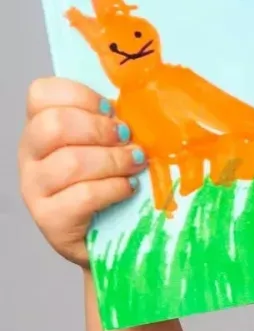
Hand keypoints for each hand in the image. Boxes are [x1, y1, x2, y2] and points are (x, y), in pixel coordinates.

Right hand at [17, 77, 148, 268]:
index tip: (111, 109)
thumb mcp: (113, 142)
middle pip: (53, 125)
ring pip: (71, 162)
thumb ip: (116, 119)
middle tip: (127, 137)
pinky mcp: (50, 219)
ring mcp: (35, 189)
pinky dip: (114, 188)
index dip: (80, 95)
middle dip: (100, 129)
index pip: (41, 94)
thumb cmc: (114, 178)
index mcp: (44, 127)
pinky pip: (84, 196)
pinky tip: (128, 188)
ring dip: (114, 160)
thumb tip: (144, 101)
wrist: (112, 235)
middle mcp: (31, 155)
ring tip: (136, 163)